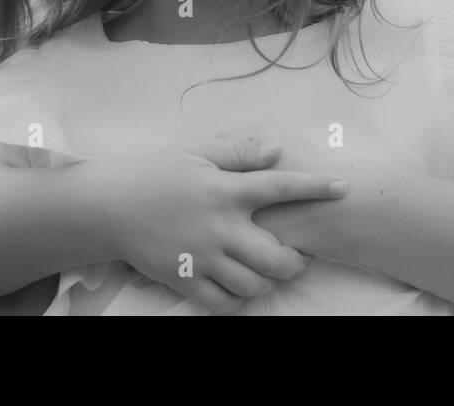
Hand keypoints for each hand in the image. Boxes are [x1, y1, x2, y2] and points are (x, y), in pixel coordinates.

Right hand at [84, 132, 347, 313]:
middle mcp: (219, 227)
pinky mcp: (185, 280)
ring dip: (269, 280)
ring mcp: (202, 257)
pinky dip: (238, 299)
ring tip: (268, 270)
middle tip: (298, 255)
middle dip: (297, 261)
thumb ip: (239, 150)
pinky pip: (223, 303)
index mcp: (225, 190)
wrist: (110, 206)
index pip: (281, 187)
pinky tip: (240, 286)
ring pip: (254, 284)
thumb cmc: (159, 173)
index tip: (343, 188)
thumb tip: (278, 150)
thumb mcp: (198, 152)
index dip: (316, 187)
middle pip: (276, 256)